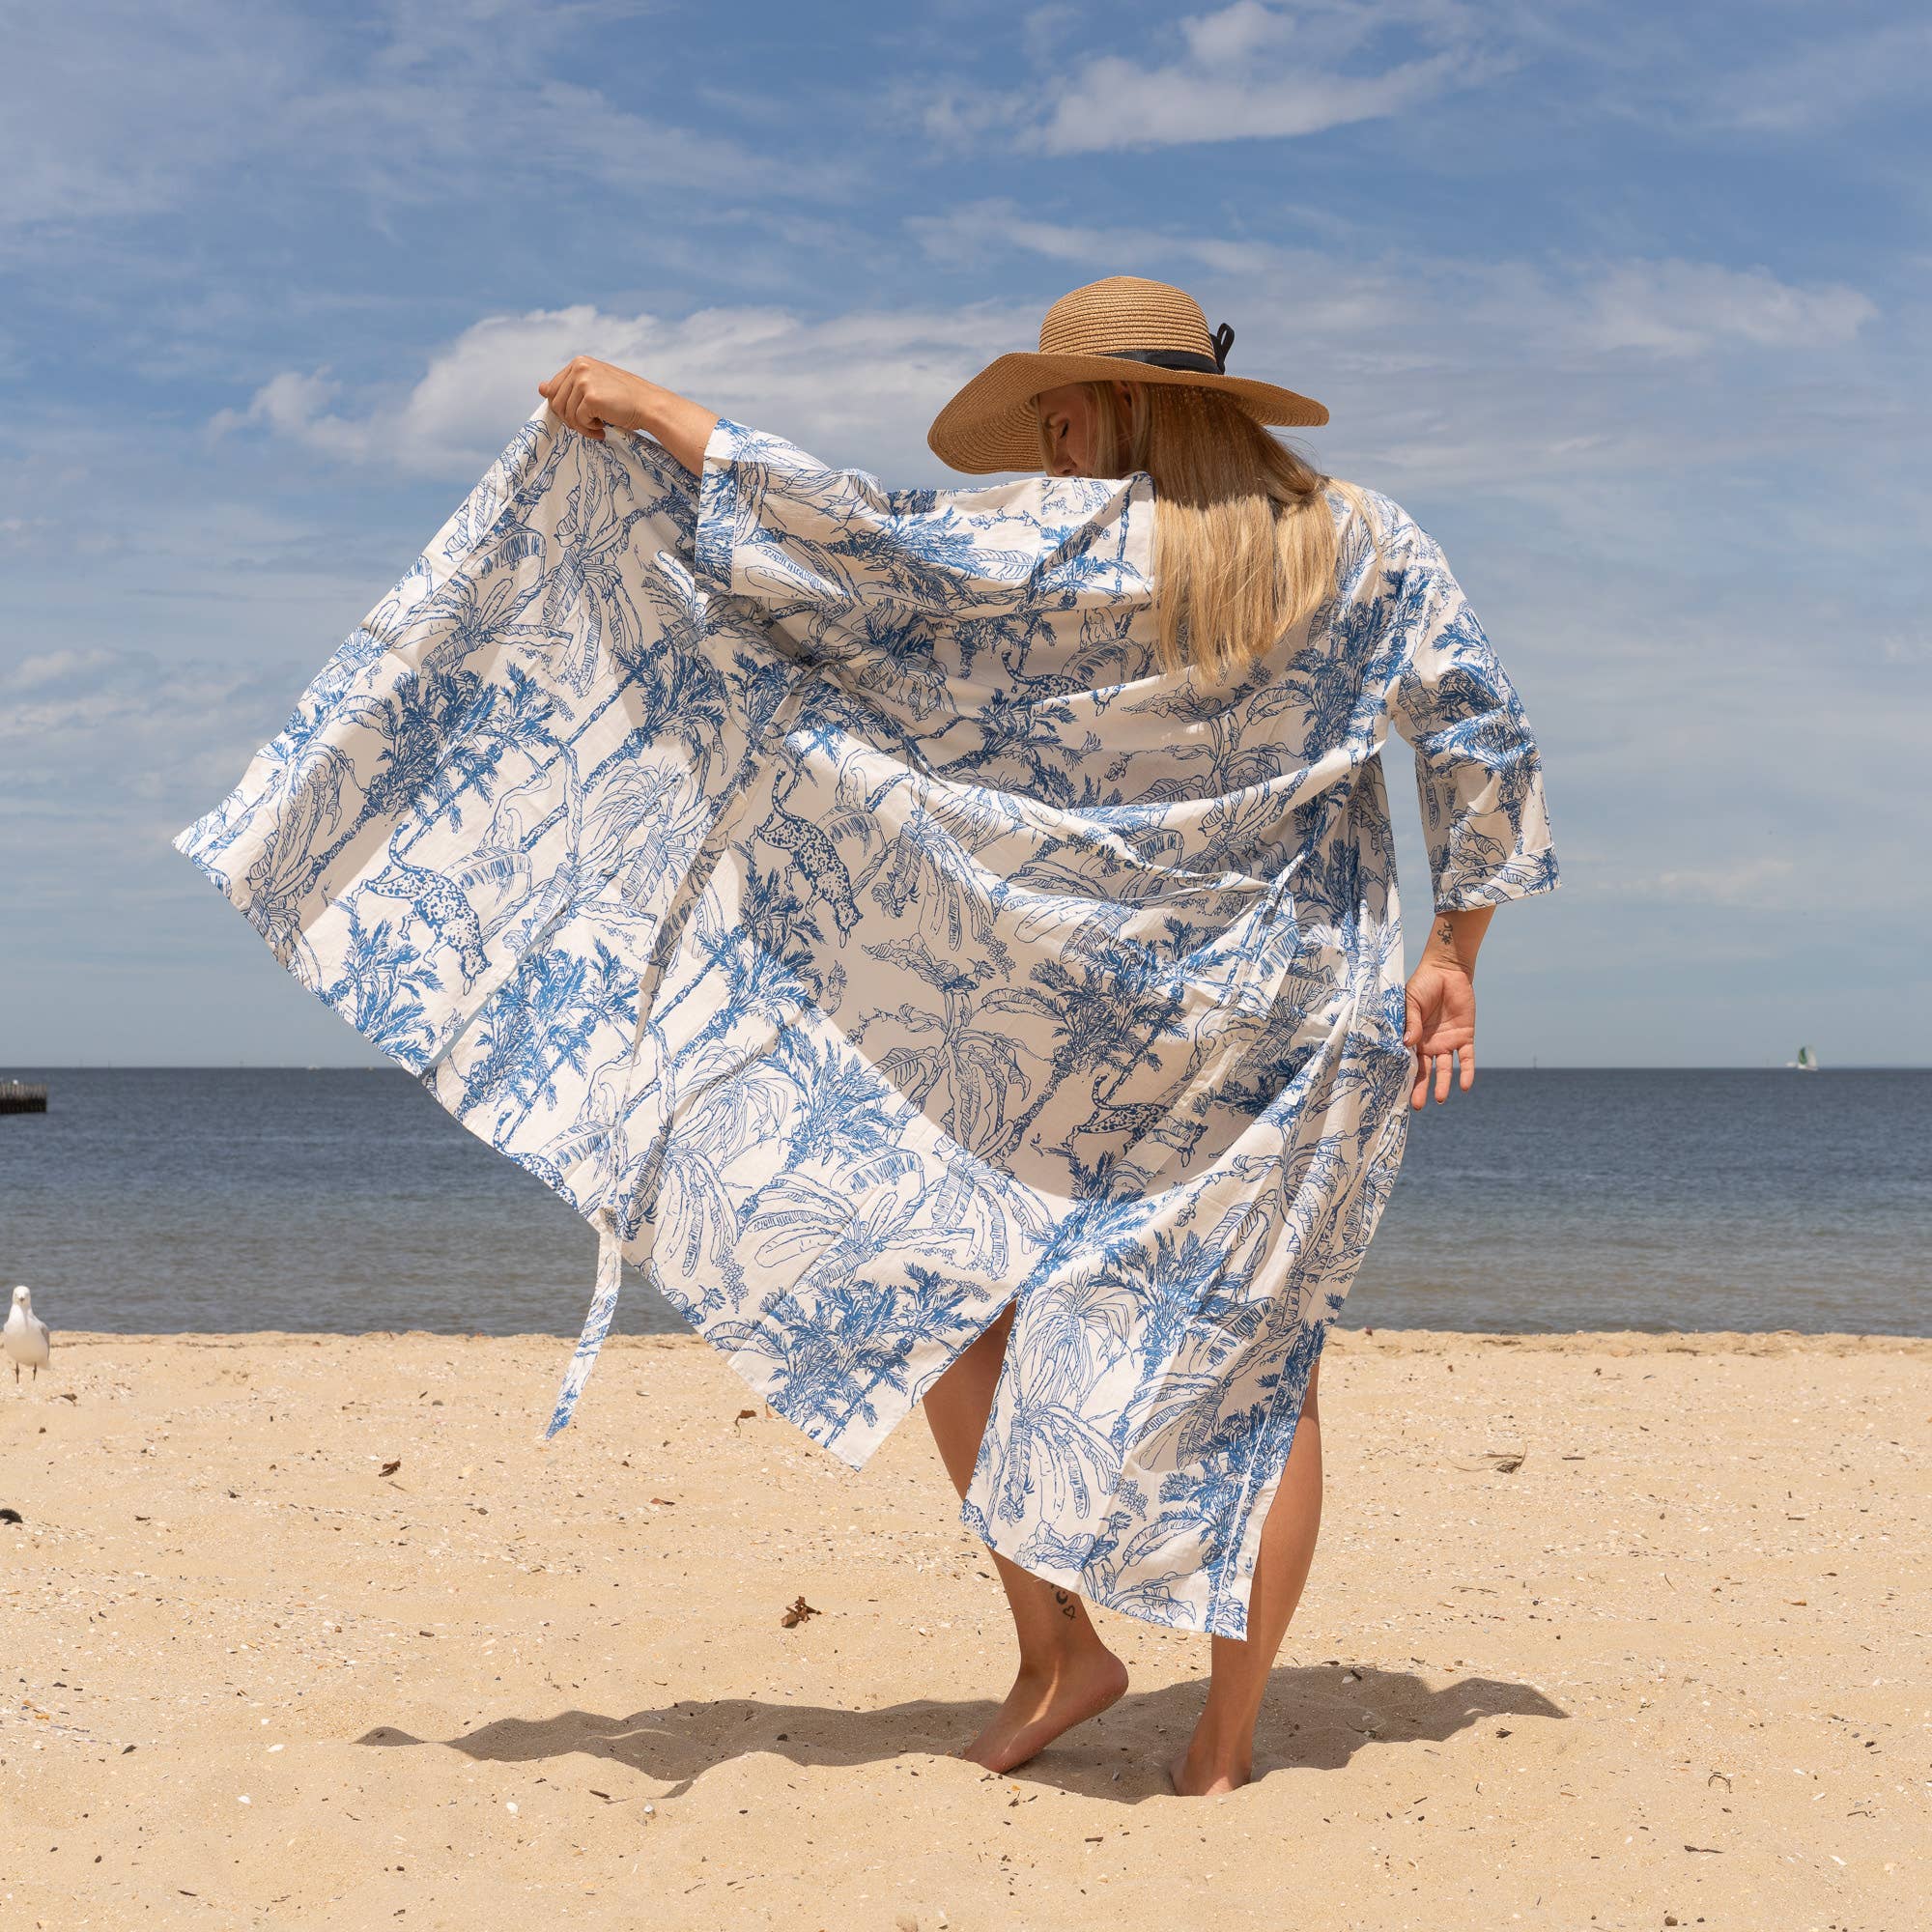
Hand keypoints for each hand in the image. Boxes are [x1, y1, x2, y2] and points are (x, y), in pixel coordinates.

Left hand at [536, 355, 656, 441]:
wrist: (648, 405)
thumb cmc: (624, 399)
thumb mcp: (594, 386)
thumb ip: (568, 387)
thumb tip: (541, 388)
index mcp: (579, 363)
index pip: (553, 389)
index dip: (564, 408)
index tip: (581, 415)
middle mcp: (579, 367)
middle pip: (556, 402)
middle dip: (570, 419)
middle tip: (589, 426)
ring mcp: (584, 380)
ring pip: (566, 413)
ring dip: (580, 427)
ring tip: (597, 428)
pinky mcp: (590, 396)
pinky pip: (578, 420)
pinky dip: (589, 430)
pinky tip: (602, 428)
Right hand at [1402, 958, 1475, 1106]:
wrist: (1447, 971)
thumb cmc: (1423, 984)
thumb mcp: (1410, 1001)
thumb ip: (1410, 1021)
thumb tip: (1407, 1043)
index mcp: (1413, 1037)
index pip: (1408, 1060)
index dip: (1404, 1075)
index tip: (1397, 1092)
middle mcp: (1429, 1044)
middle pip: (1425, 1070)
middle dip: (1421, 1087)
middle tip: (1416, 1105)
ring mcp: (1447, 1042)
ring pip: (1445, 1068)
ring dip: (1443, 1083)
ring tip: (1440, 1099)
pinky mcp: (1465, 1036)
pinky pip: (1467, 1058)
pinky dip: (1467, 1072)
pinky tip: (1466, 1086)